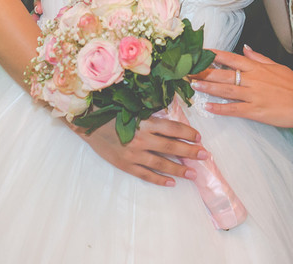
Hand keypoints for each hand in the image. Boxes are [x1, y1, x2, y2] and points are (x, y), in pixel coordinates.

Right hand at [76, 115, 205, 186]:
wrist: (88, 123)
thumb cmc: (111, 111)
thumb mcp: (133, 108)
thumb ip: (151, 116)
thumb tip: (172, 121)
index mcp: (145, 122)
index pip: (173, 128)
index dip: (188, 133)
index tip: (199, 137)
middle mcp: (141, 138)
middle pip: (172, 146)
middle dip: (190, 151)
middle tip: (205, 156)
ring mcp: (133, 153)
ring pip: (161, 163)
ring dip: (179, 169)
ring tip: (193, 173)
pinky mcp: (125, 164)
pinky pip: (145, 174)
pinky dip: (159, 179)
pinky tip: (171, 183)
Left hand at [192, 46, 292, 127]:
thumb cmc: (292, 84)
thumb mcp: (275, 65)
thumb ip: (258, 57)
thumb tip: (244, 48)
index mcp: (256, 67)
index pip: (230, 58)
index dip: (213, 55)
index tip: (199, 53)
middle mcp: (252, 79)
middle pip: (223, 73)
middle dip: (204, 71)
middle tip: (187, 70)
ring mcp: (252, 95)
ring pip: (225, 90)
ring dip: (208, 87)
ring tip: (193, 85)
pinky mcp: (255, 111)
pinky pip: (234, 109)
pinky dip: (220, 108)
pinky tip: (208, 107)